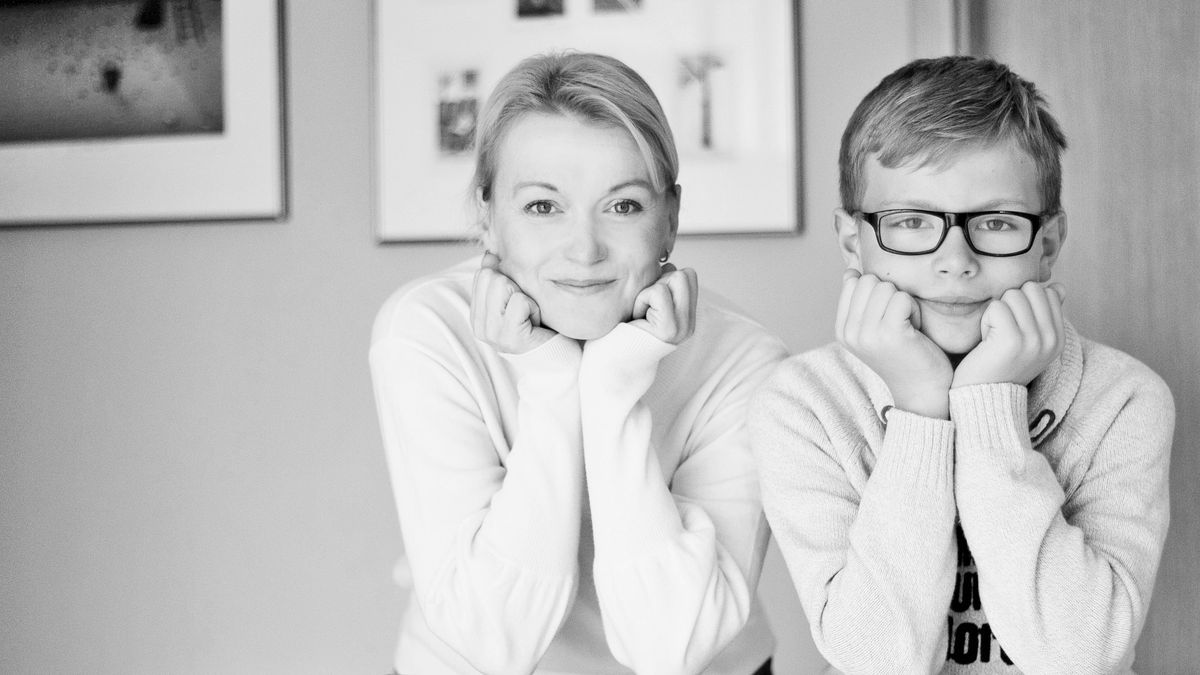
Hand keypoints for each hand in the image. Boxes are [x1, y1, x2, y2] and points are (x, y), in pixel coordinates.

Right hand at [470, 252, 555, 353]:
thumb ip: (500, 278)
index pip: (482, 275)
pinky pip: (520, 301)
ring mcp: (493, 334)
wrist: (559, 361)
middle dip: (517, 288)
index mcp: (478, 316)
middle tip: (526, 312)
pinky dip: (535, 309)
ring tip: (531, 318)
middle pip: (492, 276)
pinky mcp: (510, 338)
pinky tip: (537, 325)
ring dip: (526, 298)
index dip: (508, 281)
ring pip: (503, 285)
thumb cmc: (541, 329)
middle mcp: (480, 327)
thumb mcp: (518, 299)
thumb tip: (489, 254)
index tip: (519, 304)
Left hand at [629, 263, 697, 345]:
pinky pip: (658, 292)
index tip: (650, 299)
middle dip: (660, 282)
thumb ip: (662, 286)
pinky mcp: (669, 329)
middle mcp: (689, 324)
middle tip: (646, 306)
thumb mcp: (646, 304)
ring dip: (649, 291)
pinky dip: (642, 300)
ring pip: (675, 278)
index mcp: (687, 317)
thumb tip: (668, 264)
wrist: (613, 361)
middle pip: (685, 274)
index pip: (689, 276)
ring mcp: (683, 327)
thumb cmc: (624, 331)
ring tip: (641, 312)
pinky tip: (637, 317)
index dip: (666, 278)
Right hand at [836, 269, 952, 418]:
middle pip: (869, 281)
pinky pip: (903, 298)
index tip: (884, 317)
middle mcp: (850, 333)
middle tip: (898, 321)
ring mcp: (868, 334)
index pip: (853, 282)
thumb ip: (860, 302)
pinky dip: (913, 310)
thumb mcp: (872, 328)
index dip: (876, 292)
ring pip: (886, 287)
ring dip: (903, 302)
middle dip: (890, 295)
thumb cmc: (903, 354)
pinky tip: (914, 330)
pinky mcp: (890, 334)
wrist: (922, 389)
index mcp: (842, 330)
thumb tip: (851, 272)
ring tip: (906, 326)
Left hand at [952, 281, 1064, 387]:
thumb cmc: (1000, 365)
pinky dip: (986, 320)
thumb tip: (1058, 287)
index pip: (1048, 292)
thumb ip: (1044, 314)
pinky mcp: (1012, 340)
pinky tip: (987, 341)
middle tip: (1002, 330)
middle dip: (1010, 303)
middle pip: (1030, 289)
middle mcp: (1051, 339)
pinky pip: (996, 307)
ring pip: (1013, 295)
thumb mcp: (1029, 341)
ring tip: (995, 337)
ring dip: (996, 312)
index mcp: (1058, 338)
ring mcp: (1034, 340)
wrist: (983, 398)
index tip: (1016, 328)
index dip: (1024, 303)